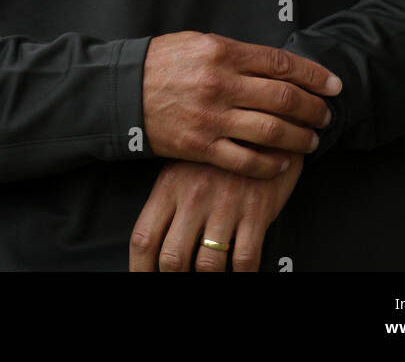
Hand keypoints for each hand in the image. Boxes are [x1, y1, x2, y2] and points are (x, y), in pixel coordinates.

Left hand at [129, 154, 304, 271]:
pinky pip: (245, 259)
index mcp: (169, 186)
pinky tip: (239, 274)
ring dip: (208, 279)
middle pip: (172, 259)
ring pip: (207, 265)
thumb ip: (169, 203)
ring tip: (210, 276)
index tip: (144, 281)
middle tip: (182, 282)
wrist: (265, 122)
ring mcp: (225, 204)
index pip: (143, 238)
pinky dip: (241, 276)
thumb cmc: (218, 153)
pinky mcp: (256, 210)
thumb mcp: (184, 167)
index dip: (140, 269)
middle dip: (174, 280)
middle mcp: (193, 197)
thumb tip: (155, 248)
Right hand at [141, 31, 340, 176]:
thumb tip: (273, 64)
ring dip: (299, 137)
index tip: (332, 84)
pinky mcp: (201, 146)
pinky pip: (245, 160)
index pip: (281, 64)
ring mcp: (212, 117)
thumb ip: (236, 53)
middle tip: (326, 114)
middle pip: (283, 98)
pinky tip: (282, 163)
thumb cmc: (162, 62)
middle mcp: (221, 83)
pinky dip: (269, 163)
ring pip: (271, 131)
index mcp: (223, 52)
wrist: (122, 91)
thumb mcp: (199, 42)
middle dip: (313, 108)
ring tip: (311, 139)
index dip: (313, 75)